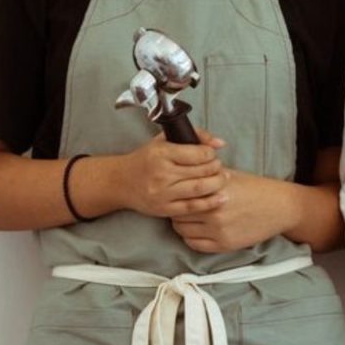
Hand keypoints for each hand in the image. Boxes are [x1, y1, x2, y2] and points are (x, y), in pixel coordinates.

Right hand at [113, 127, 229, 217]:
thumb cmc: (146, 158)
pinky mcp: (164, 209)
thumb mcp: (165, 140)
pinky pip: (192, 207)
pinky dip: (210, 203)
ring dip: (217, 184)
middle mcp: (162, 174)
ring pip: (199, 189)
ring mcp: (163, 193)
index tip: (214, 155)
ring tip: (223, 179)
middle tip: (221, 167)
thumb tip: (220, 143)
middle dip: (217, 169)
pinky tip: (221, 197)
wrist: (121, 182)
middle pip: (201, 172)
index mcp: (162, 153)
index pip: (198, 154)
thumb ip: (194, 136)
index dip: (212, 154)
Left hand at [171, 169, 297, 252]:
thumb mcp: (229, 175)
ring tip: (191, 219)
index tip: (178, 195)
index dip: (178, 195)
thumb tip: (183, 174)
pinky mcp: (224, 245)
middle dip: (178, 211)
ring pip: (183, 232)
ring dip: (184, 226)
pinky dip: (191, 238)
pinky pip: (195, 245)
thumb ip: (206, 176)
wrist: (279, 207)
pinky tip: (198, 230)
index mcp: (214, 190)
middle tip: (183, 208)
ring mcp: (219, 230)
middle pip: (178, 215)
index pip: (181, 196)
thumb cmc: (255, 188)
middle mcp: (214, 211)